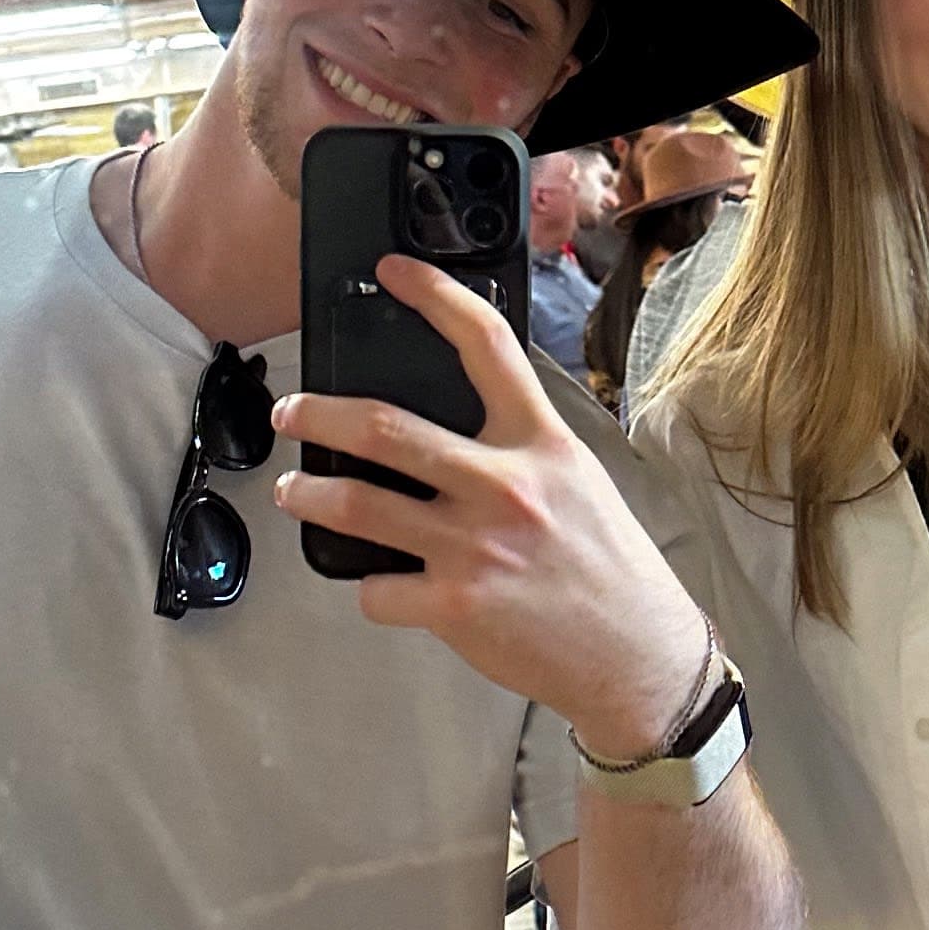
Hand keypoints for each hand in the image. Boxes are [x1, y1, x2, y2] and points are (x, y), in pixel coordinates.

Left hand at [274, 261, 709, 747]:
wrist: (638, 658)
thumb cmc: (608, 570)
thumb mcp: (578, 483)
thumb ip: (520, 449)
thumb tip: (450, 427)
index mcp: (541, 444)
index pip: (487, 345)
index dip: (434, 296)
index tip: (393, 272)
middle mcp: (505, 486)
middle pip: (387, 428)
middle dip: (320, 415)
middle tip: (291, 412)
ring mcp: (475, 547)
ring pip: (358, 507)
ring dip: (309, 494)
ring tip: (292, 491)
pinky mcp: (455, 605)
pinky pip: (377, 589)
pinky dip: (370, 589)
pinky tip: (384, 589)